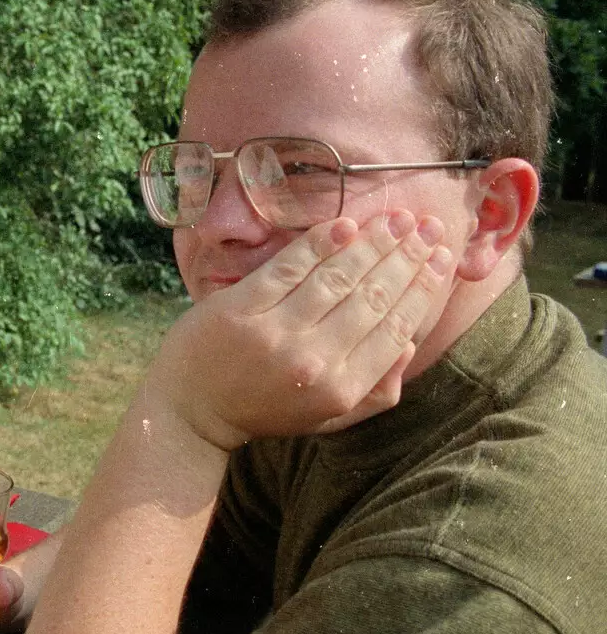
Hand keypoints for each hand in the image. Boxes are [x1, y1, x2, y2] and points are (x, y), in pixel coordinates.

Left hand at [152, 209, 452, 449]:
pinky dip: (320, 243)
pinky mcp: (240, 308)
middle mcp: (312, 362)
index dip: (423, 289)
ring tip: (396, 219)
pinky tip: (346, 224)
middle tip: (427, 226)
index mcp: (341, 389)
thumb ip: (377, 388)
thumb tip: (411, 341)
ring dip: (373, 243)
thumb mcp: (330, 414)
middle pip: (373, 298)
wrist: (192, 409)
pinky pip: (289, 267)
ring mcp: (274, 332)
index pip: (396, 329)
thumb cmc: (267, 408)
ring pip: (338, 278)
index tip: (441, 258)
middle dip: (406, 258)